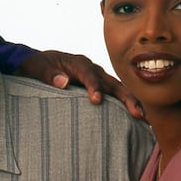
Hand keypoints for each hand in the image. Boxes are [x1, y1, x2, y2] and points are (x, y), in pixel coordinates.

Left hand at [16, 49, 144, 119]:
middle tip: (136, 113)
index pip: (88, 74)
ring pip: (117, 88)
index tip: (96, 100)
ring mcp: (97, 77)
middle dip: (125, 97)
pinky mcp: (98, 85)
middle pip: (111, 81)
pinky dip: (124, 104)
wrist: (40, 62)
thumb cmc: (38, 65)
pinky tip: (135, 117)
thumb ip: (49, 74)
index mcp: (77, 63)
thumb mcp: (37, 68)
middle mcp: (91, 68)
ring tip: (142, 118)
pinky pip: (113, 94)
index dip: (93, 86)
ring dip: (130, 102)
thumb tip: (63, 82)